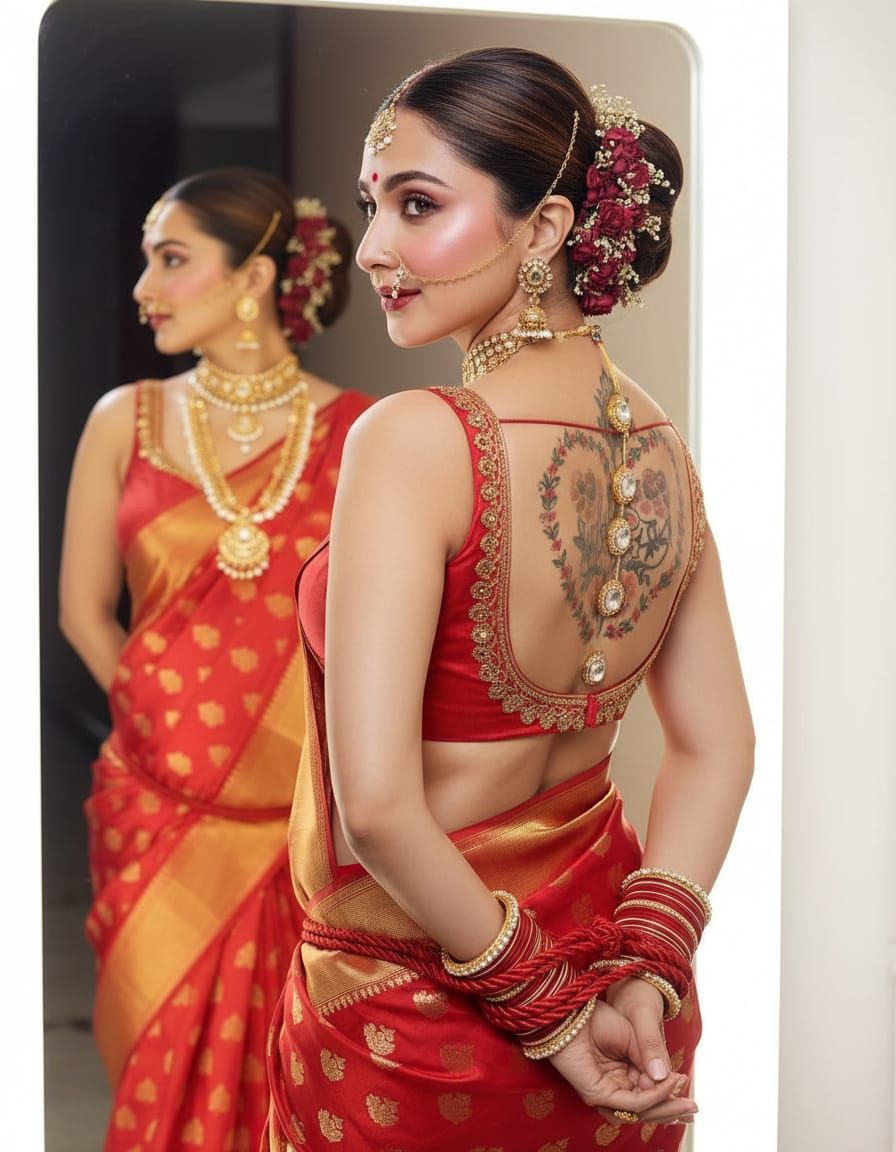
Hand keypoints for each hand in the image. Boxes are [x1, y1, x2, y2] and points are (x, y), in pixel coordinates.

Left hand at [547, 998, 696, 1125]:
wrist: (582, 1006)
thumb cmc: (607, 1015)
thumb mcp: (638, 1034)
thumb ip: (650, 1057)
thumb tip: (666, 1079)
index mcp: (626, 1073)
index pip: (651, 1094)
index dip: (670, 1098)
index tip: (689, 1094)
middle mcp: (617, 1085)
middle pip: (647, 1107)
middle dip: (671, 1109)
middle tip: (693, 1109)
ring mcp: (606, 1090)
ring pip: (639, 1110)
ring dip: (663, 1107)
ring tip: (683, 1102)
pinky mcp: (596, 1092)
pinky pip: (628, 1102)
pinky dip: (649, 1098)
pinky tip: (665, 1086)